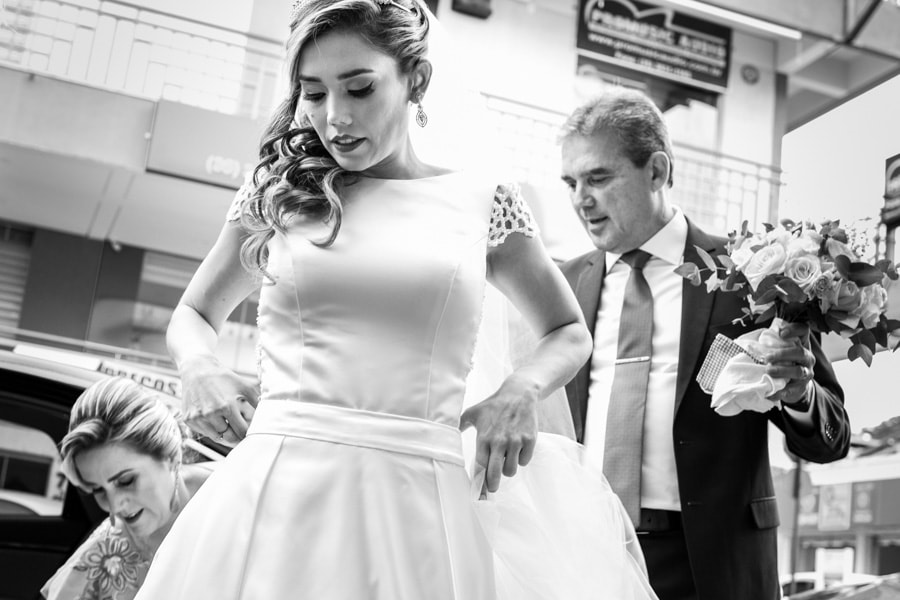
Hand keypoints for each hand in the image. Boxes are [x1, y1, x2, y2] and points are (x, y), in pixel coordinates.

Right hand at [180, 355, 259, 445]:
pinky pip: (205, 433)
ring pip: (217, 437)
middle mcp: (211, 414)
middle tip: (242, 432)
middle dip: (238, 436)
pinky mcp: (189, 420)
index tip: (251, 433)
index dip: (248, 434)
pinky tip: (215, 418)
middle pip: (230, 438)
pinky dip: (212, 429)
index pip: (242, 432)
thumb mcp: (244, 386)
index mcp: (227, 407)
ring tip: (228, 423)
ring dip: (224, 433)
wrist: (197, 369)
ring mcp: (198, 418)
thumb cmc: (223, 378)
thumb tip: (268, 416)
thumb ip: (258, 402)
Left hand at [459, 377, 538, 493]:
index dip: (480, 479)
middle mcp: (500, 441)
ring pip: (511, 470)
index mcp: (484, 437)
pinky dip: (521, 459)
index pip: (480, 466)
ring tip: (505, 461)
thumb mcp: (473, 413)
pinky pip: (525, 461)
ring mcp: (516, 441)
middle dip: (493, 485)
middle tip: (492, 488)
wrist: (519, 394)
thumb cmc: (493, 404)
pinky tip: (517, 451)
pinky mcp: (530, 440)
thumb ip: (459, 425)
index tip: (479, 489)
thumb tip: (444, 435)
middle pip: (495, 473)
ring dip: (508, 469)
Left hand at [762, 321, 815, 407]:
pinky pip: (792, 390)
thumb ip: (771, 343)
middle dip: (782, 354)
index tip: (781, 333)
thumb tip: (747, 341)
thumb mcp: (780, 350)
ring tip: (768, 371)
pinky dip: (780, 391)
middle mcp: (807, 357)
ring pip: (798, 371)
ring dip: (782, 371)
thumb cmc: (784, 362)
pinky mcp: (801, 387)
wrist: (795, 385)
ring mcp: (806, 373)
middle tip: (767, 358)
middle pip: (800, 352)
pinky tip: (770, 392)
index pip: (803, 330)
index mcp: (801, 344)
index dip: (794, 329)